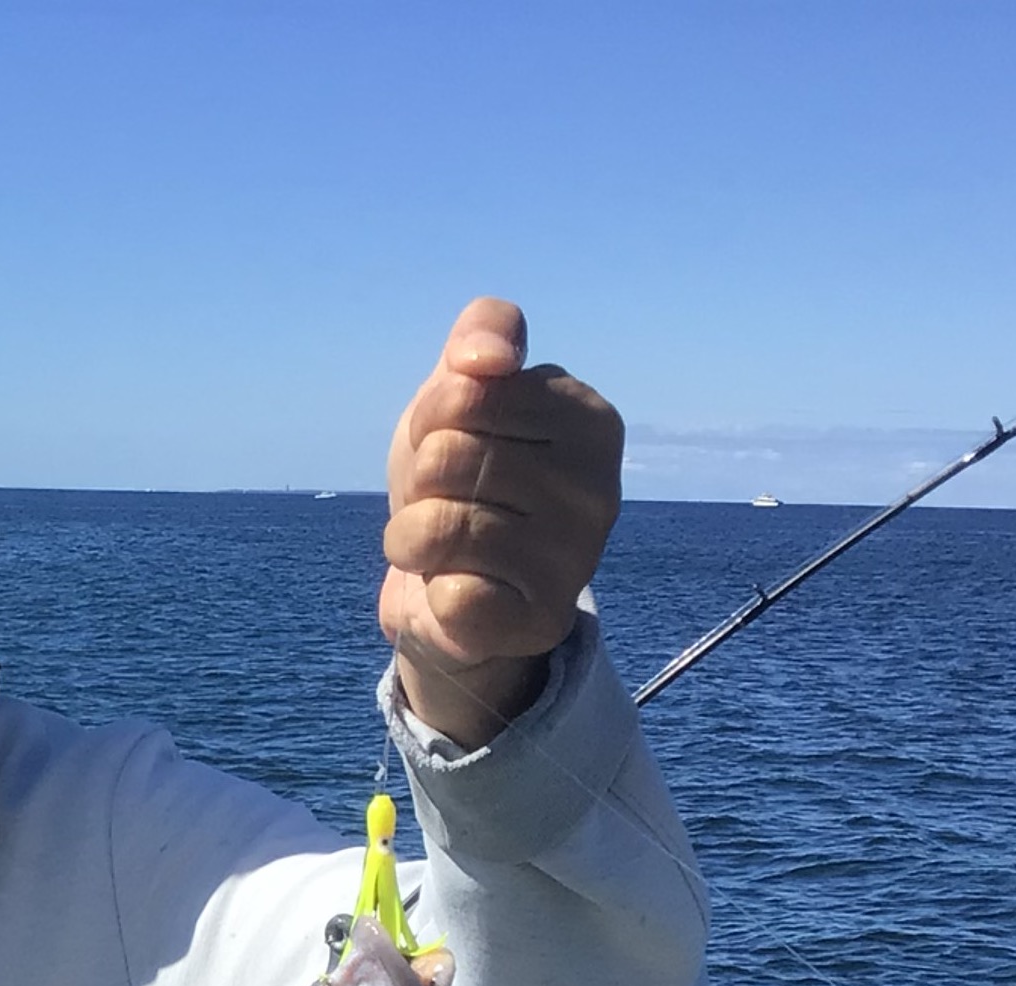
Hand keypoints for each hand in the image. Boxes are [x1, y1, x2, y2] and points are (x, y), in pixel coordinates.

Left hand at [381, 298, 623, 747]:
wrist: (451, 587)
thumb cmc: (461, 482)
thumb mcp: (462, 393)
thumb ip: (483, 336)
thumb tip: (487, 359)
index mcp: (591, 421)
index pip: (465, 395)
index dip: (433, 422)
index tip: (457, 446)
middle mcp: (600, 491)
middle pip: (447, 458)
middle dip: (422, 482)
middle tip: (450, 503)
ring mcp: (576, 561)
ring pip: (441, 527)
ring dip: (415, 538)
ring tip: (444, 546)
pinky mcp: (543, 620)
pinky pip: (451, 593)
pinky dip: (435, 592)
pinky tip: (461, 591)